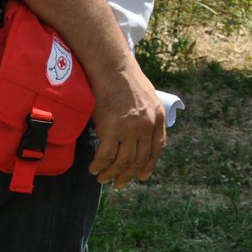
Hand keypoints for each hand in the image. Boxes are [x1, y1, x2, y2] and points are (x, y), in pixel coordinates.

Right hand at [88, 60, 166, 188]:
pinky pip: (106, 155)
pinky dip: (99, 165)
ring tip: (104, 179)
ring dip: (112, 173)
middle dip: (128, 174)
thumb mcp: (147, 96)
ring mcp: (130, 128)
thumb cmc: (124, 78)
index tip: (141, 175)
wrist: (112, 67)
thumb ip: (146, 114)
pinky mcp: (112, 129)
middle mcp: (146, 125)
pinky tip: (94, 169)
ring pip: (122, 161)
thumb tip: (139, 131)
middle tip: (119, 184)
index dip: (149, 164)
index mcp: (157, 117)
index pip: (156, 148)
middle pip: (139, 158)